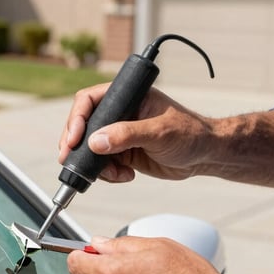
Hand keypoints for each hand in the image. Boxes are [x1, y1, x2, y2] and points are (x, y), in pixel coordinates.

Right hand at [58, 84, 215, 182]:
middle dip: (76, 145)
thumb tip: (95, 141)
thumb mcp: (159, 132)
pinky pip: (102, 164)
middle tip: (70, 160)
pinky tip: (125, 176)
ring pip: (90, 148)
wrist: (204, 156)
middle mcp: (120, 113)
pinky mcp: (122, 153)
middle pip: (83, 125)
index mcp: (128, 96)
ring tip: (114, 174)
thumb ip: (126, 135)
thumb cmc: (190, 134)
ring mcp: (119, 134)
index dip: (77, 118)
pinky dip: (107, 174)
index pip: (90, 100)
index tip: (74, 139)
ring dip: (94, 164)